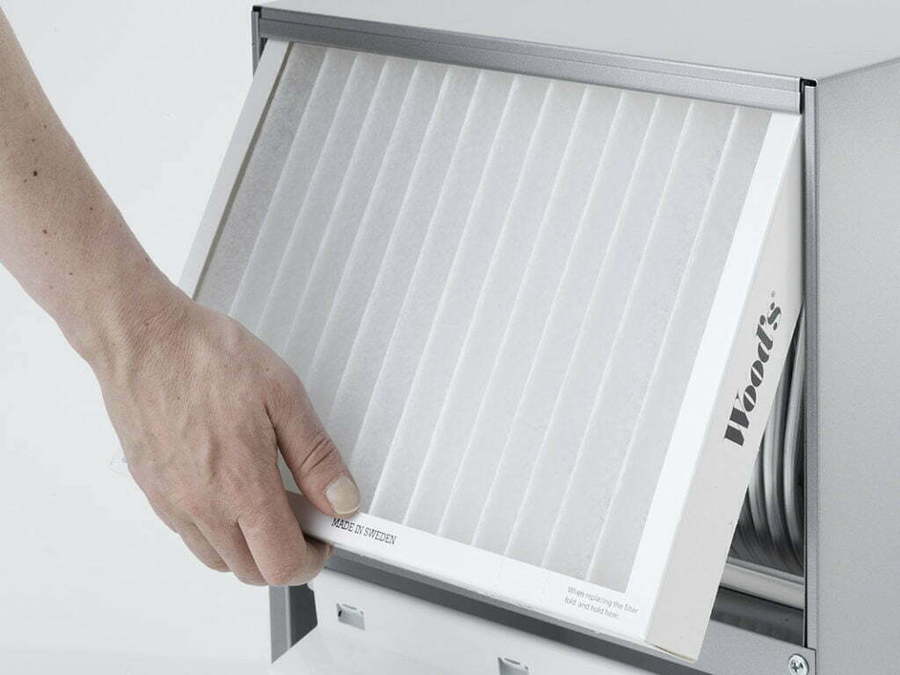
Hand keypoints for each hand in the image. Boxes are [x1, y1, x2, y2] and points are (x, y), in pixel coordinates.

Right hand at [91, 288, 359, 585]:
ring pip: (218, 558)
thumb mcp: (284, 397)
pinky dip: (220, 530)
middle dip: (285, 555)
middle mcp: (202, 505)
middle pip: (251, 571)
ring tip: (270, 500)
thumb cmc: (205, 357)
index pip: (282, 563)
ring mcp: (172, 502)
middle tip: (304, 516)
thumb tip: (340, 498)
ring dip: (251, 546)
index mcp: (240, 485)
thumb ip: (316, 457)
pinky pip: (190, 534)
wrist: (143, 338)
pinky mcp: (154, 491)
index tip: (326, 535)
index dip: (313, 558)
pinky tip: (234, 490)